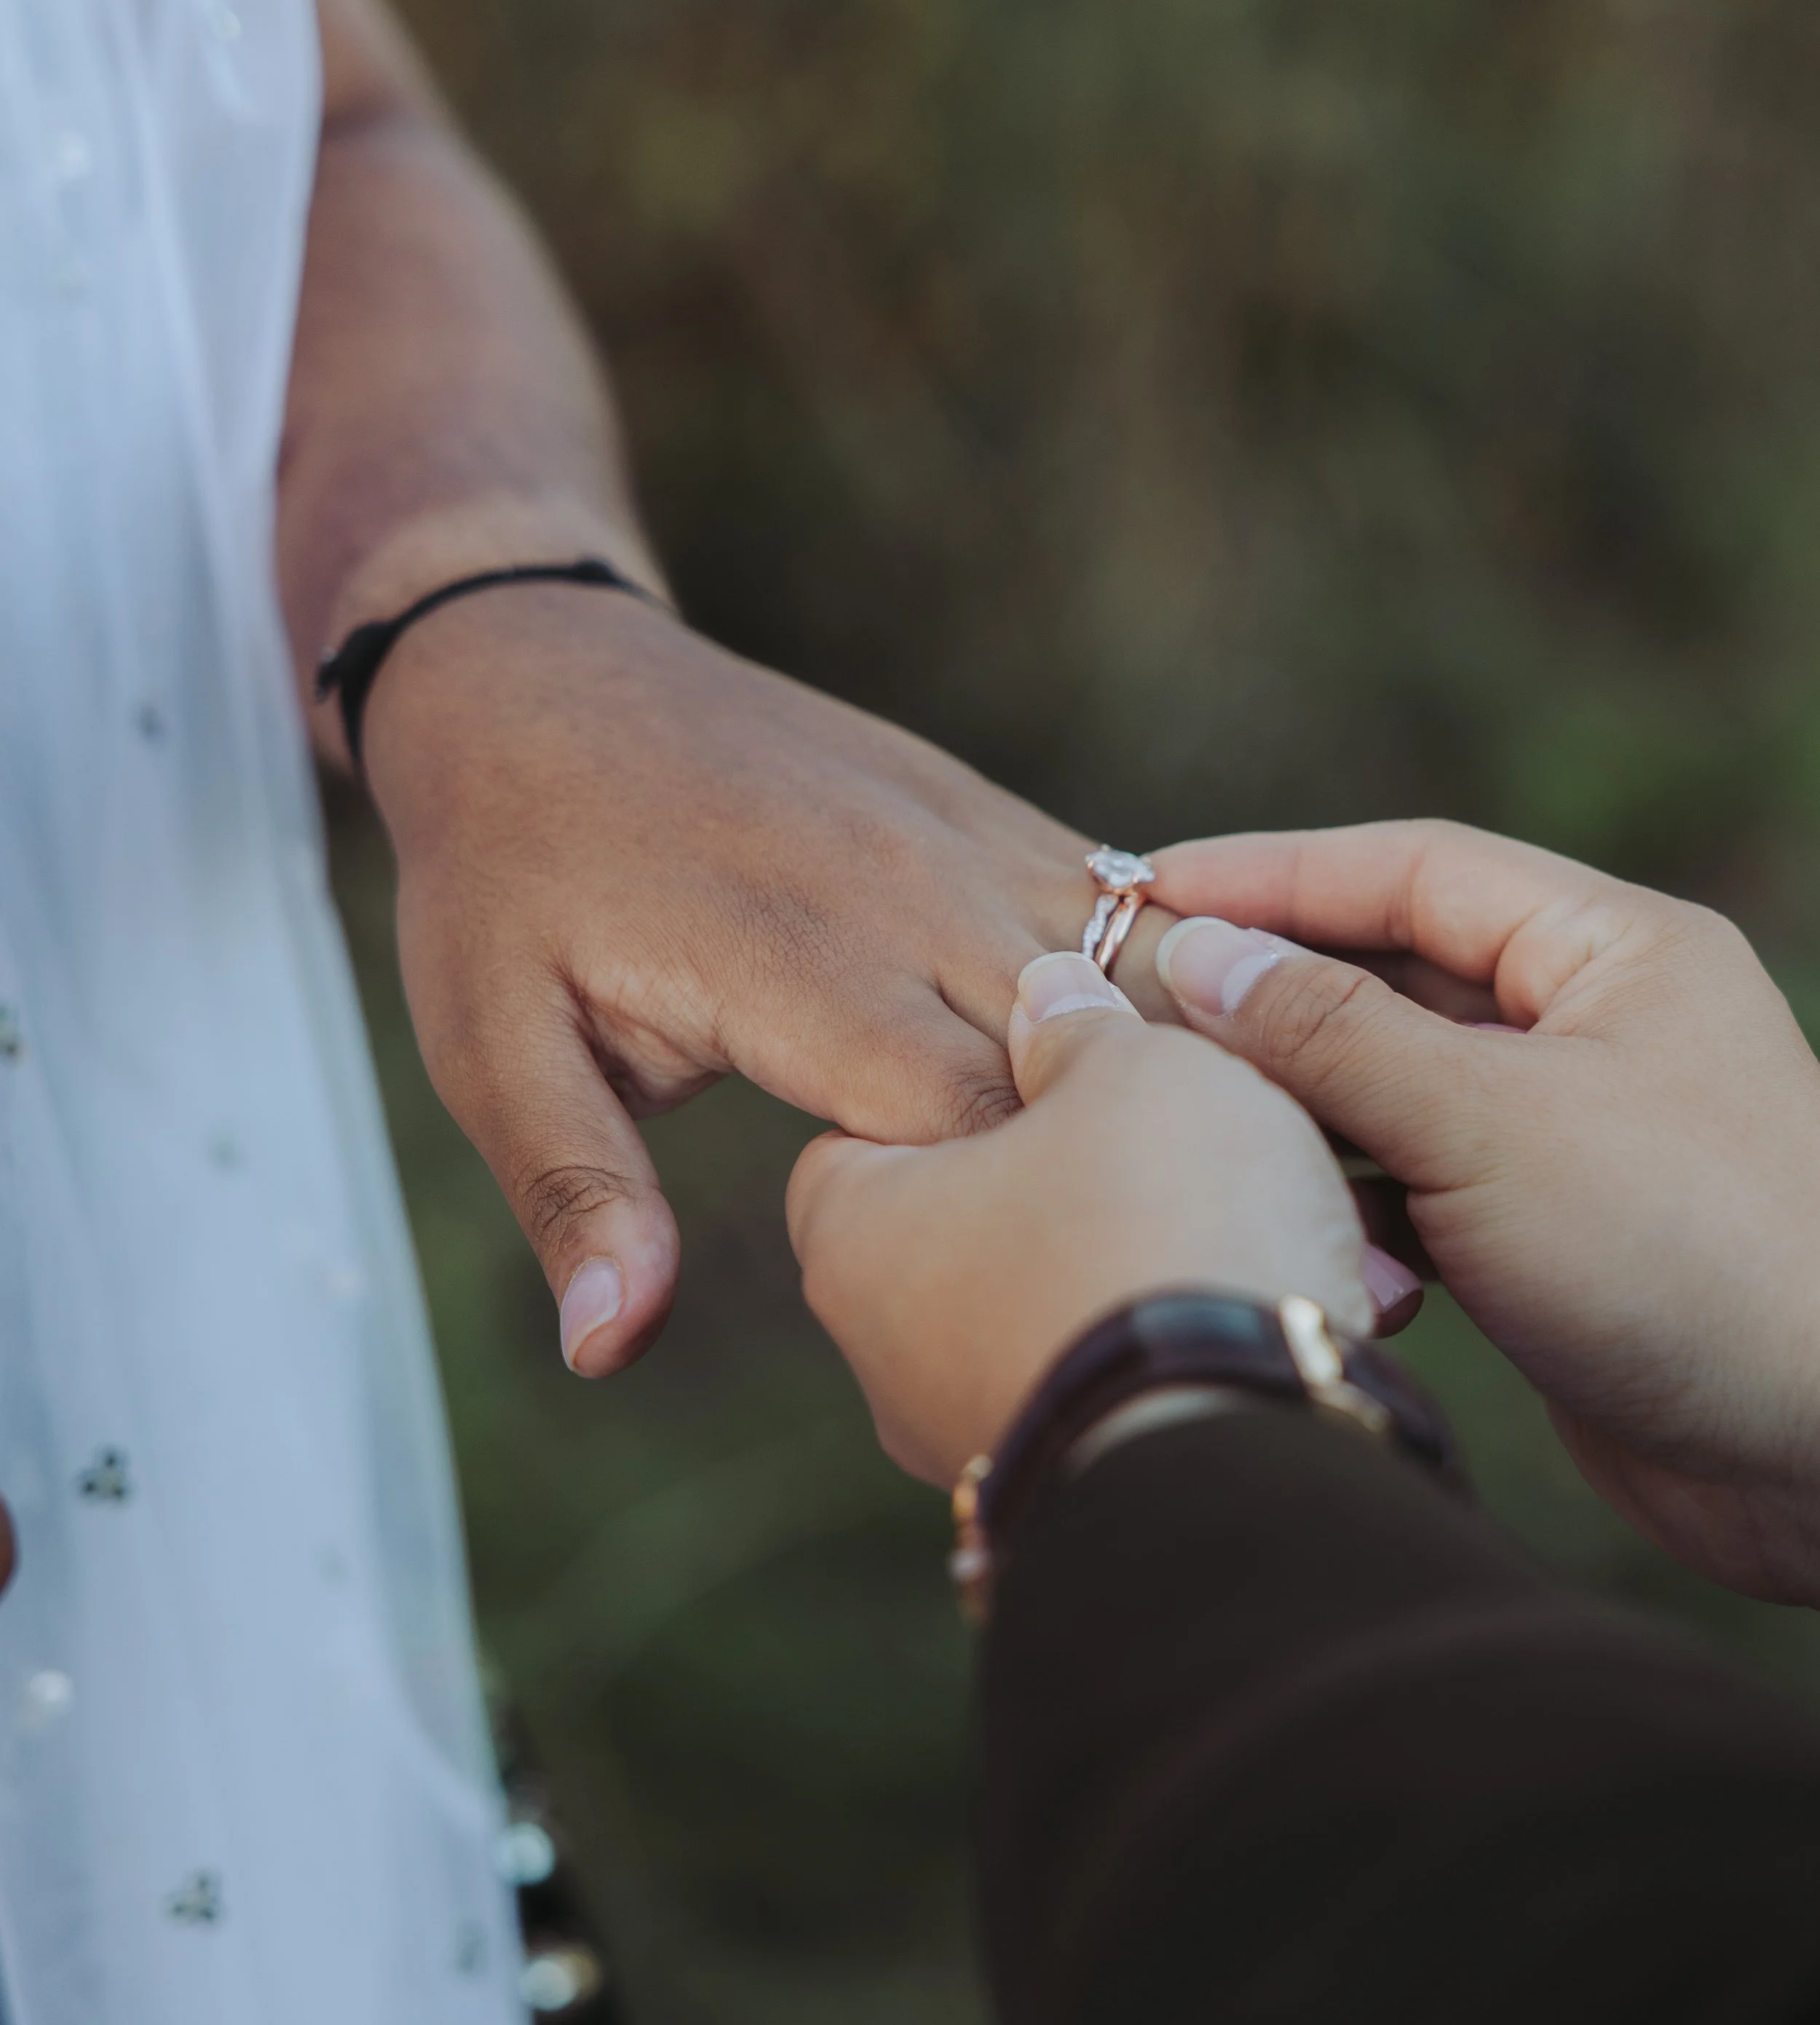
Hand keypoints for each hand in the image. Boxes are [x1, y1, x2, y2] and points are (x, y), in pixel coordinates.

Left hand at [360, 582, 1185, 1374]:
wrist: (537, 674)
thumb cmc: (506, 883)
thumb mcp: (492, 1046)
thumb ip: (575, 1191)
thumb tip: (607, 1349)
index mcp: (795, 960)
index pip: (976, 1121)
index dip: (1032, 1227)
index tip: (1065, 1317)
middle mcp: (906, 886)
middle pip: (1099, 1048)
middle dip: (1152, 1169)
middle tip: (1208, 1282)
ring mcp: (959, 832)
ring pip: (1145, 958)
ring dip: (1206, 1069)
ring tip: (1280, 1183)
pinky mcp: (981, 807)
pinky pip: (1123, 899)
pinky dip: (1180, 986)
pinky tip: (1232, 1074)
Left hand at [785, 950, 1371, 1485]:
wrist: (1245, 1464)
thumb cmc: (1160, 1227)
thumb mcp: (1132, 1066)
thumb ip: (1081, 1024)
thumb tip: (1050, 997)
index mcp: (855, 1233)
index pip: (864, 1130)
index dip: (958, 1082)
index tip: (1051, 1067)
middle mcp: (886, 1357)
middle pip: (964, 1225)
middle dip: (1062, 1181)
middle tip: (1165, 1135)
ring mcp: (972, 1444)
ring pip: (1050, 1313)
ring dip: (1132, 1268)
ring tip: (1242, 1221)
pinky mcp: (1069, 1510)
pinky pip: (1113, 1395)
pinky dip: (1171, 1350)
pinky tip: (1256, 1309)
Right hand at [1150, 820, 1819, 1601]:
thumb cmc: (1685, 1256)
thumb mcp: (1487, 1123)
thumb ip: (1330, 1034)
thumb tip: (1195, 955)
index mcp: (1614, 951)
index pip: (1412, 870)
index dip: (1272, 874)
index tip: (1145, 889)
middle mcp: (1599, 1024)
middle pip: (1397, 971)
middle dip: (1271, 992)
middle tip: (1134, 1005)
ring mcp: (1579, 1134)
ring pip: (1400, 1084)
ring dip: (1303, 1104)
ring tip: (1190, 1113)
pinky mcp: (1557, 1237)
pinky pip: (1422, 1183)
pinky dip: (1354, 1198)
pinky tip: (1294, 1220)